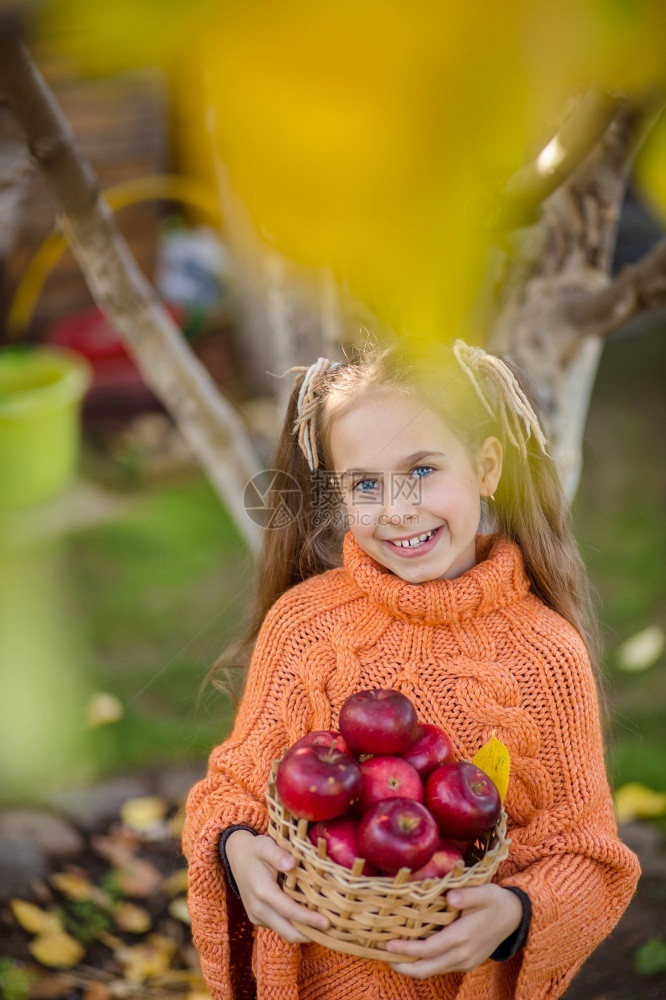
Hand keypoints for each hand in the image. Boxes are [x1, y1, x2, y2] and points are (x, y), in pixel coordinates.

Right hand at [226, 830, 329, 944]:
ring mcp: (256, 916)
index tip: (327, 922)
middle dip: (310, 934)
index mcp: (262, 891)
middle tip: (332, 931)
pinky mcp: (257, 918)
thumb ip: (277, 854)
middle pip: (288, 931)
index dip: (308, 919)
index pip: (289, 911)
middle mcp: (258, 908)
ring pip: (284, 932)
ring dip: (303, 933)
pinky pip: (278, 927)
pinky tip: (308, 919)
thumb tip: (292, 863)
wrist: (236, 856)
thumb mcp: (265, 845)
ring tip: (324, 928)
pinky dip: (294, 927)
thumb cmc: (255, 849)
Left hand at [385, 884, 522, 977]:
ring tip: (391, 956)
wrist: (515, 918)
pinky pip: (440, 968)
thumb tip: (449, 897)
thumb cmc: (495, 901)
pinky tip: (413, 954)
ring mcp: (464, 961)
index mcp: (463, 937)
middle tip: (381, 955)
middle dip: (402, 965)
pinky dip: (423, 964)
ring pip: (432, 971)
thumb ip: (467, 895)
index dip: (406, 949)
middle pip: (426, 968)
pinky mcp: (466, 962)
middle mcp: (462, 955)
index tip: (387, 944)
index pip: (428, 949)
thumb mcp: (484, 893)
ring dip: (411, 967)